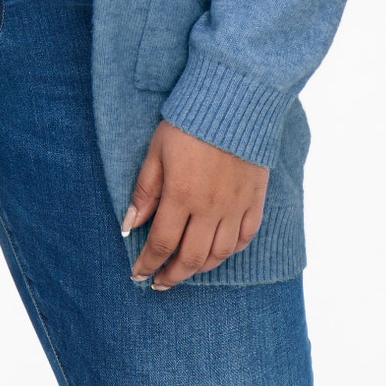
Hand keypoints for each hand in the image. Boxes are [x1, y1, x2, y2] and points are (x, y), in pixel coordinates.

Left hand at [123, 119, 268, 288]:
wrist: (234, 102)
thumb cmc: (188, 124)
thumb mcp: (157, 152)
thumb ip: (145, 191)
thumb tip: (130, 226)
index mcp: (182, 196)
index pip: (162, 243)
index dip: (148, 264)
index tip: (138, 274)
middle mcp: (210, 208)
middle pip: (191, 258)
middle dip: (172, 276)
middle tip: (160, 283)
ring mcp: (235, 206)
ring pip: (219, 254)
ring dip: (200, 269)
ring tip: (185, 271)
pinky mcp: (255, 199)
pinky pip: (245, 237)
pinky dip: (230, 251)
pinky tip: (218, 253)